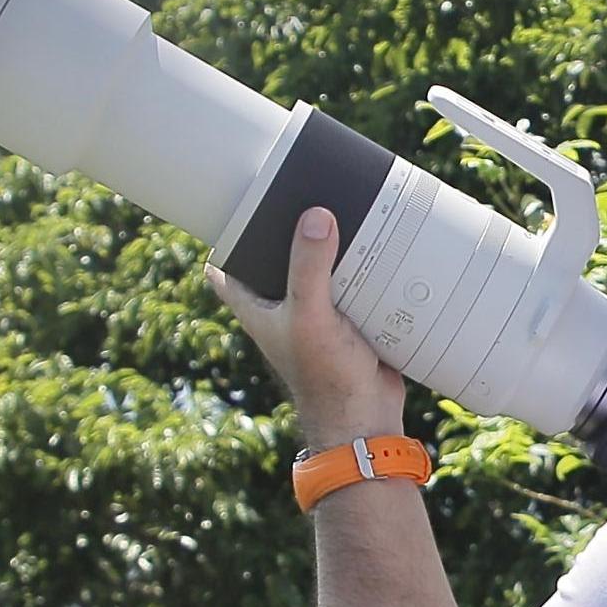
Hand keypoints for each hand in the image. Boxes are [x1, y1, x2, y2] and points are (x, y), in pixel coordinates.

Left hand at [207, 208, 410, 445]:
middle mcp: (281, 306)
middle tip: (306, 187)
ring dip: (334, 244)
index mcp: (255, 305)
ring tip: (350, 203)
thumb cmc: (325, 379)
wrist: (366, 419)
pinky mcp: (350, 318)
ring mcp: (316, 312)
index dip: (225, 234)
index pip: (223, 265)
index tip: (240, 200)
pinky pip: (354, 281)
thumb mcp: (310, 317)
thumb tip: (316, 217)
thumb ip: (309, 268)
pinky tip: (382, 242)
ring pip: (319, 266)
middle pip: (277, 256)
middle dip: (291, 227)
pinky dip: (364, 265)